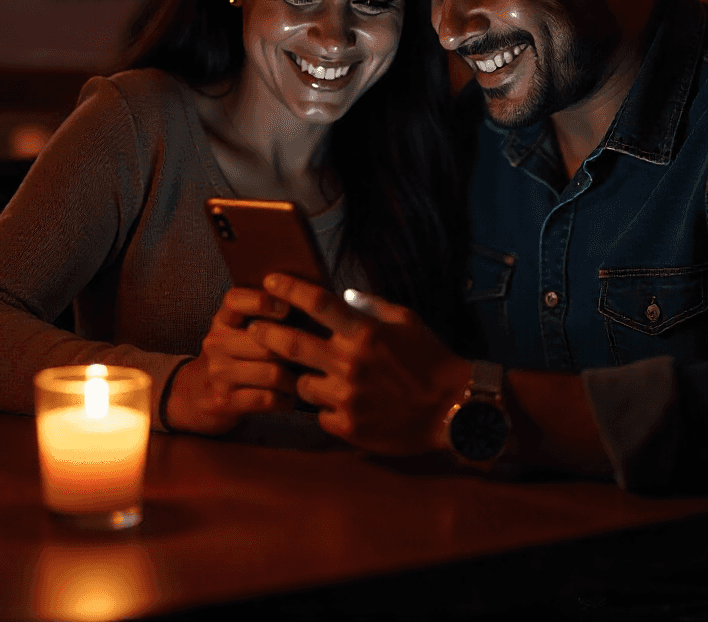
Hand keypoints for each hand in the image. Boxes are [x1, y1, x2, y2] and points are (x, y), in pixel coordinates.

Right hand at [165, 286, 300, 433]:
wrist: (196, 394)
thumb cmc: (234, 355)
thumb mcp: (238, 330)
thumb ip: (266, 315)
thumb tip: (310, 304)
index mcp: (223, 319)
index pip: (236, 300)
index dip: (263, 302)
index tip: (287, 308)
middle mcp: (216, 342)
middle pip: (266, 342)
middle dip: (295, 350)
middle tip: (314, 355)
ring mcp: (218, 373)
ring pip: (272, 373)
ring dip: (295, 379)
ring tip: (305, 379)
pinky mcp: (224, 401)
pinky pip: (267, 399)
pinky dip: (285, 400)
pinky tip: (290, 398)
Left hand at [246, 274, 470, 454]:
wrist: (453, 410)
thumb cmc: (431, 359)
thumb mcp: (406, 321)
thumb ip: (370, 306)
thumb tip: (342, 296)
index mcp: (364, 332)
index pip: (316, 303)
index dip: (288, 289)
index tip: (270, 280)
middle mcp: (350, 363)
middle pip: (291, 343)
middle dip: (266, 333)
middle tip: (254, 329)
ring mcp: (346, 397)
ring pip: (300, 383)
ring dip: (300, 376)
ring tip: (308, 373)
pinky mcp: (347, 426)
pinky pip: (319, 413)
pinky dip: (324, 406)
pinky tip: (338, 402)